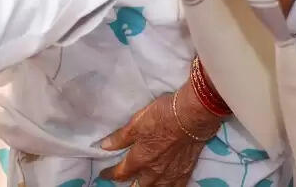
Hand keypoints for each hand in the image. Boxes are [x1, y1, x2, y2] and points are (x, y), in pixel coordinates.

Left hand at [99, 86, 219, 185]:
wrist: (192, 116)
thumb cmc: (162, 115)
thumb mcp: (136, 122)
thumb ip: (121, 138)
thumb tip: (105, 146)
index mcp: (140, 158)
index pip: (121, 172)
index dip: (110, 174)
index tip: (104, 174)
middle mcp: (155, 171)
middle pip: (138, 186)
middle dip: (129, 185)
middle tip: (123, 182)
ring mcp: (171, 174)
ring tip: (141, 185)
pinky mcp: (186, 172)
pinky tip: (166, 186)